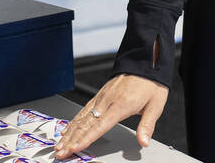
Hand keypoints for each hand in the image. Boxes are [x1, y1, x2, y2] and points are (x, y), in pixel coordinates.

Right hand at [52, 74, 167, 159]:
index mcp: (120, 104)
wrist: (145, 63)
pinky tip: (66, 130)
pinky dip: (73, 122)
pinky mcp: (99, 96)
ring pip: (81, 118)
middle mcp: (107, 101)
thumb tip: (143, 142)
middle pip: (85, 124)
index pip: (100, 125)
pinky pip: (83, 110)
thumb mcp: (155, 105)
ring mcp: (101, 98)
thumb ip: (147, 125)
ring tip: (59, 145)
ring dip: (69, 133)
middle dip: (71, 139)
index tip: (75, 147)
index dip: (86, 138)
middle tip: (60, 152)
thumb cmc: (150, 84)